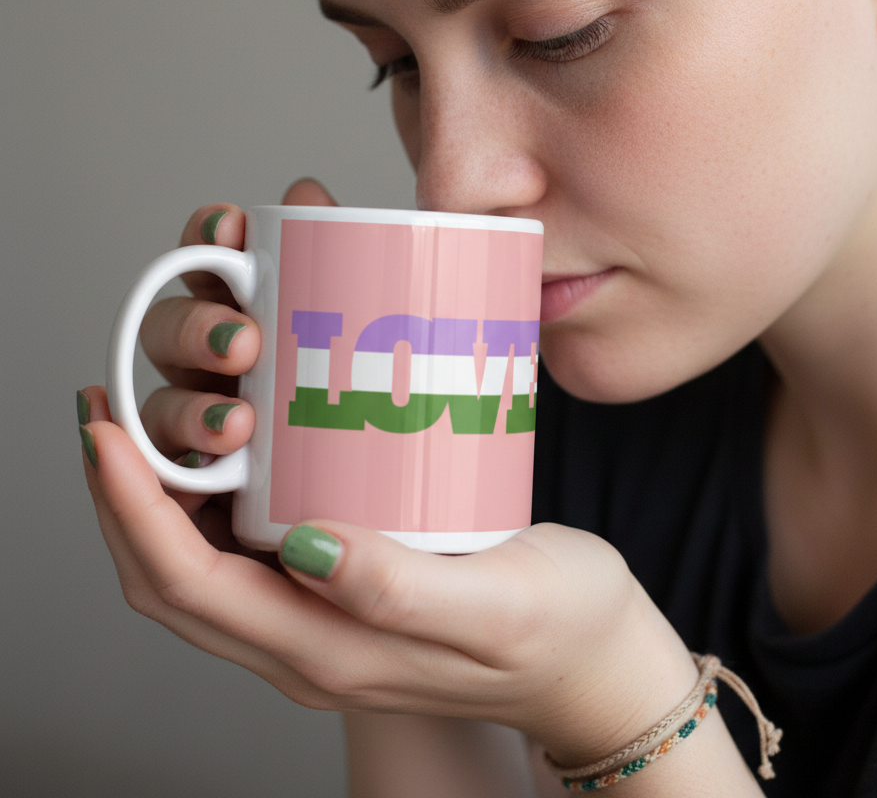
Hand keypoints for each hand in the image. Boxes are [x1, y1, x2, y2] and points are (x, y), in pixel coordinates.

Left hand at [79, 176, 696, 769]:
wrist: (594, 658)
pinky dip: (226, 478)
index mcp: (327, 652)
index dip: (127, 507)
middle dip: (125, 485)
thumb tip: (304, 546)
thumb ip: (403, 590)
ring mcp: (322, 607)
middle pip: (171, 566)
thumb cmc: (560, 630)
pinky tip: (248, 421)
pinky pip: (256, 532)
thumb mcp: (498, 606)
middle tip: (117, 397)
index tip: (103, 429)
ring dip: (167, 476)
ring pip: (205, 547)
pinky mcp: (347, 575)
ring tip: (173, 398)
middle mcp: (305, 633)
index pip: (184, 583)